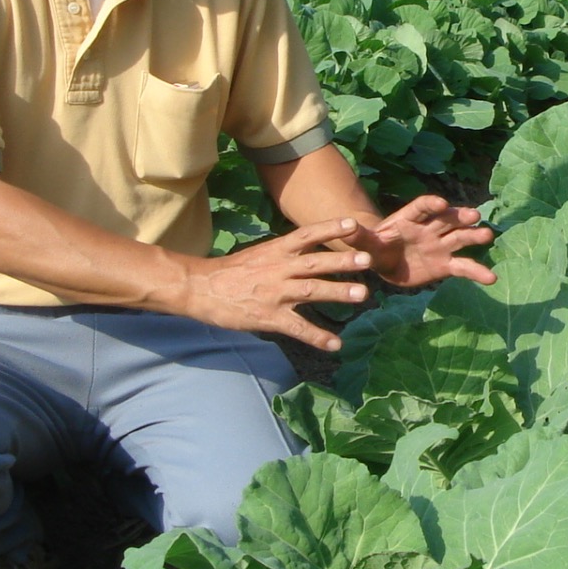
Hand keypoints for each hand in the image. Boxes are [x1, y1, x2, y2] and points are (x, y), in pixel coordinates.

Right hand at [185, 217, 377, 348]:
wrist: (199, 288)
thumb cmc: (232, 272)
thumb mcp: (261, 254)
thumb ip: (287, 253)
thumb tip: (314, 250)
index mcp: (276, 250)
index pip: (306, 235)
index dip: (330, 228)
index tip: (353, 224)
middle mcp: (278, 268)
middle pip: (314, 262)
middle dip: (341, 260)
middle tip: (367, 259)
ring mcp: (274, 293)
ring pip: (311, 290)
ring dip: (338, 292)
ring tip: (363, 294)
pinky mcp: (269, 317)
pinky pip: (297, 328)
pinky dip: (317, 336)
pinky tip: (336, 344)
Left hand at [350, 195, 495, 289]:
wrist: (386, 262)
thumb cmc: (376, 248)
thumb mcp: (365, 243)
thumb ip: (359, 236)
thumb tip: (347, 226)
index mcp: (410, 219)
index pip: (422, 208)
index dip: (431, 205)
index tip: (441, 204)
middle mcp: (430, 228)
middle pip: (447, 219)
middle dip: (459, 216)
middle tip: (474, 216)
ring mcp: (440, 245)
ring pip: (460, 238)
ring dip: (473, 236)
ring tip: (487, 236)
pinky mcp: (446, 265)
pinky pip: (463, 267)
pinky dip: (477, 272)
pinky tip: (491, 278)